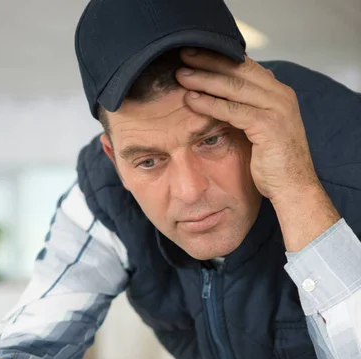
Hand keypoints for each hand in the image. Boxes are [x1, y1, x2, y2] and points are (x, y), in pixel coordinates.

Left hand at [176, 49, 319, 204]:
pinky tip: (191, 100)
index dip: (219, 57)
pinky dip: (210, 104)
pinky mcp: (269, 125)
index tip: (194, 53)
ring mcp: (277, 109)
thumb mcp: (261, 130)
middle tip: (183, 55)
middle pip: (239, 70)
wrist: (294, 188)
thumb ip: (248, 110)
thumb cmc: (274, 164)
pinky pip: (233, 110)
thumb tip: (224, 97)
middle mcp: (281, 95)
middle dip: (209, 62)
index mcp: (279, 93)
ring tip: (181, 76)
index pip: (246, 66)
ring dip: (205, 80)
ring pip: (234, 87)